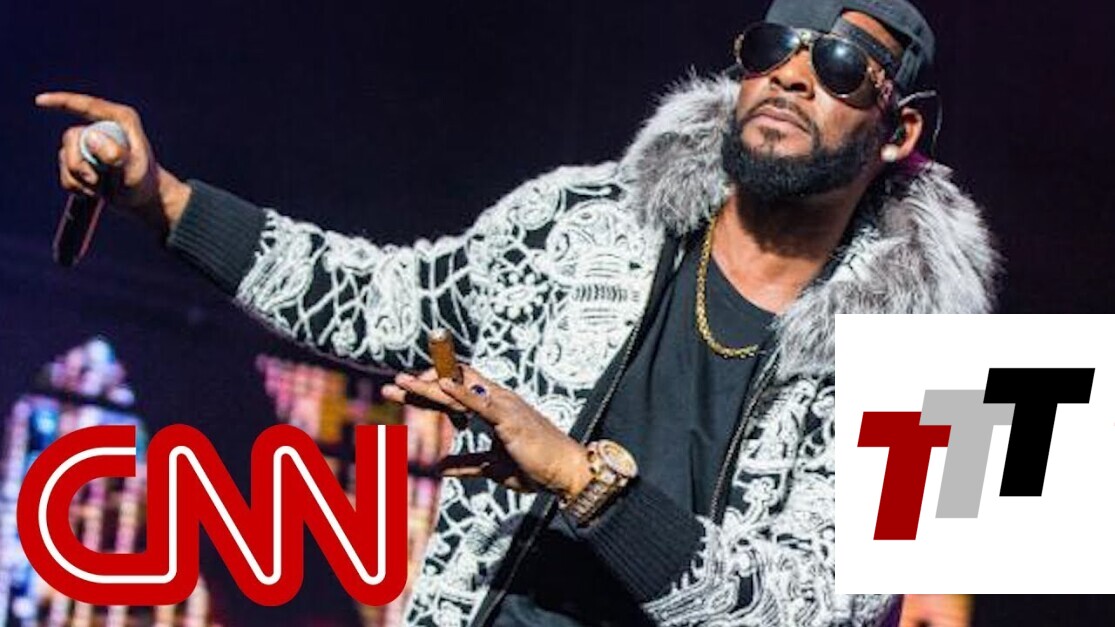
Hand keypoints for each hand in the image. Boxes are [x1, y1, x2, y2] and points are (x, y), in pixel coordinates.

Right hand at [36, 91, 191, 233]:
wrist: (142, 199)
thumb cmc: (143, 183)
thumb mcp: (133, 172)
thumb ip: (115, 155)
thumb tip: (90, 135)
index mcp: (121, 120)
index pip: (88, 106)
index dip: (61, 101)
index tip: (40, 101)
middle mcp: (103, 127)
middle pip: (71, 138)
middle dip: (78, 164)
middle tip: (97, 182)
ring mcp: (91, 141)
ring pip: (66, 156)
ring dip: (79, 178)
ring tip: (101, 188)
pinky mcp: (82, 157)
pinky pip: (65, 171)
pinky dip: (75, 185)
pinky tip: (93, 191)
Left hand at [381, 365, 592, 496]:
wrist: (566, 472)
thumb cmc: (535, 467)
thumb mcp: (492, 468)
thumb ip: (467, 464)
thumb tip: (439, 467)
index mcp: (492, 408)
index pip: (453, 393)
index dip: (426, 392)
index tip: (401, 392)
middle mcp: (496, 400)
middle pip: (451, 384)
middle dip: (419, 384)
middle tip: (390, 385)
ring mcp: (502, 406)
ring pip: (459, 389)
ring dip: (429, 385)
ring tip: (402, 382)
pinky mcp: (509, 418)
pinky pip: (480, 403)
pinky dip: (460, 393)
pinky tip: (442, 385)